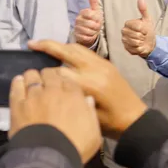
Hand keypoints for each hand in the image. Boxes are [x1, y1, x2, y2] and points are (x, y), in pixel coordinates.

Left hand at [8, 68, 100, 162]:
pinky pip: (17, 87)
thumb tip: (87, 99)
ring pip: (32, 76)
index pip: (68, 80)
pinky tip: (19, 82)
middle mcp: (53, 91)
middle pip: (50, 74)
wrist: (49, 157)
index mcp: (73, 96)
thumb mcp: (93, 133)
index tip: (63, 87)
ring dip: (33, 77)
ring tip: (33, 82)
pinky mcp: (18, 104)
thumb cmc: (75, 146)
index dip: (65, 82)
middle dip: (49, 77)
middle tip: (48, 84)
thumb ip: (90, 113)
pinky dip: (18, 83)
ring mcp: (34, 96)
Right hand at [28, 39, 148, 139]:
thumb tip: (51, 88)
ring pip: (76, 47)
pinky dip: (70, 49)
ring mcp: (102, 64)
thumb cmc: (111, 124)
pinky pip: (85, 51)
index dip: (45, 72)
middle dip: (47, 45)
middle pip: (67, 51)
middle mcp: (95, 69)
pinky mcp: (106, 63)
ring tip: (42, 45)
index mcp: (90, 84)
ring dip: (59, 44)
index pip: (60, 71)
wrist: (136, 119)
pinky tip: (61, 52)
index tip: (34, 75)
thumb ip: (69, 98)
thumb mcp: (86, 115)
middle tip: (31, 43)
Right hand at [74, 0, 102, 46]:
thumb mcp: (95, 10)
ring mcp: (77, 28)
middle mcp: (78, 20)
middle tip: (97, 26)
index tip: (98, 19)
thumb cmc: (93, 20)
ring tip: (94, 31)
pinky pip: (86, 38)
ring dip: (94, 32)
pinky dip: (90, 37)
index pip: (90, 13)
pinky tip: (91, 35)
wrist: (88, 31)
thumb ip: (93, 1)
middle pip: (90, 24)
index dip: (96, 18)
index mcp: (82, 13)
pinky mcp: (77, 36)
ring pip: (88, 31)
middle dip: (96, 26)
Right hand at [122, 0, 155, 56]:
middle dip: (143, 36)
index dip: (143, 29)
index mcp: (128, 23)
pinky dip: (140, 48)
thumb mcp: (147, 19)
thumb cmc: (147, 30)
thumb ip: (143, 9)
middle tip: (144, 36)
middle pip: (136, 35)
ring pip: (135, 42)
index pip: (136, 26)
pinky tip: (140, 46)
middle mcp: (124, 31)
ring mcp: (124, 40)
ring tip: (142, 41)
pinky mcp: (126, 48)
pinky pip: (135, 49)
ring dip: (142, 42)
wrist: (149, 43)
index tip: (145, 29)